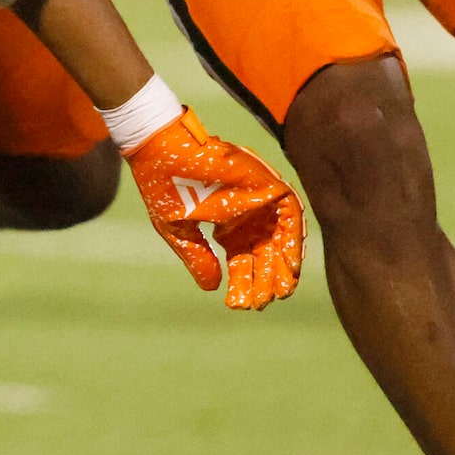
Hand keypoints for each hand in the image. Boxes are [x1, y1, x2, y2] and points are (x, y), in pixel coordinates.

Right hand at [125, 109, 303, 310]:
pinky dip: (292, 241)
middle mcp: (246, 216)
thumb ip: (198, 257)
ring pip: (281, 240)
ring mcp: (258, 201)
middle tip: (262, 303)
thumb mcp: (178, 230)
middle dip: (265, 281)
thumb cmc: (164, 185)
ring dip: (283, 266)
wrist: (162, 148)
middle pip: (264, 256)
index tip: (238, 305)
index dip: (241, 284)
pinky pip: (291, 216)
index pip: (242, 262)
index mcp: (226, 226)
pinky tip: (290, 264)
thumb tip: (213, 288)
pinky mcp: (267, 185)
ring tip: (280, 290)